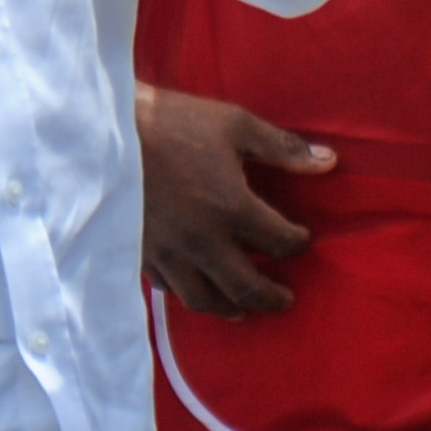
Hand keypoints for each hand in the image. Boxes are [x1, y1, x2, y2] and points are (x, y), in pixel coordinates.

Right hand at [138, 83, 333, 317]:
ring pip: (206, 299)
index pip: (281, 242)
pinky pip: (169, 288)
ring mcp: (169, 252)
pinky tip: (195, 287)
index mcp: (232, 207)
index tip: (301, 237)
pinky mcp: (139, 253)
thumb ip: (282, 147)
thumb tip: (329, 161)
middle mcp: (203, 240)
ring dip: (232, 307)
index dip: (298, 242)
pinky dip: (188, 293)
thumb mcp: (234, 124)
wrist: (102, 130)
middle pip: (248, 287)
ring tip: (243, 308)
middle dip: (273, 296)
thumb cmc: (172, 122)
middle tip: (285, 298)